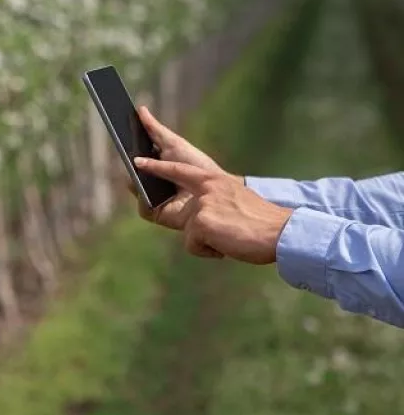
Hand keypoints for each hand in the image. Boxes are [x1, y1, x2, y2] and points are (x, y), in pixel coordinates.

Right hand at [126, 107, 240, 231]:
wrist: (215, 190)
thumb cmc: (197, 165)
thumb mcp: (174, 143)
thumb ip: (155, 129)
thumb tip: (140, 109)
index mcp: (153, 162)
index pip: (134, 154)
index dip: (127, 145)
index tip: (119, 131)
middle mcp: (150, 179)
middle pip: (131, 170)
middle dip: (128, 161)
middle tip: (126, 151)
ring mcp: (151, 196)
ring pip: (134, 188)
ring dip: (135, 179)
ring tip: (138, 167)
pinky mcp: (156, 212)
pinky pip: (143, 207)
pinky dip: (144, 199)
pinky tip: (150, 190)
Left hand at [134, 157, 293, 264]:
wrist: (281, 233)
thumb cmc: (261, 225)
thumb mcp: (236, 205)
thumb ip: (212, 205)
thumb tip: (196, 223)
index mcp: (216, 181)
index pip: (181, 171)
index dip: (159, 167)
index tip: (138, 162)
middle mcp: (207, 188)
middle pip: (171, 191)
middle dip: (150, 185)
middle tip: (132, 174)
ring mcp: (202, 204)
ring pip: (188, 232)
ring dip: (206, 242)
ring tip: (229, 239)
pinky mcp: (200, 223)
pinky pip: (193, 245)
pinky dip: (209, 252)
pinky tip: (226, 247)